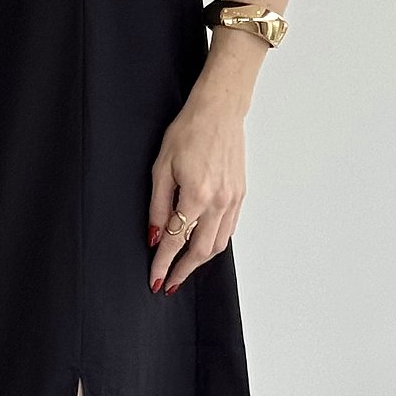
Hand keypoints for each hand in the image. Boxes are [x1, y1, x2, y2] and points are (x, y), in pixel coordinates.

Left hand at [147, 83, 245, 292]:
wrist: (219, 112)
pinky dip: (215, 243)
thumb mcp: (161, 167)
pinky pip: (229, 229)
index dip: (163, 264)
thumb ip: (158, 205)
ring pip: (218, 244)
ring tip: (184, 268)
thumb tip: (155, 236)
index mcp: (196, 196)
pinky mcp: (240, 194)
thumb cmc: (188, 132)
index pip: (176, 241)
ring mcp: (232, 200)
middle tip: (169, 283)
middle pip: (201, 251)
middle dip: (183, 270)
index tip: (156, 279)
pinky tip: (203, 245)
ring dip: (201, 261)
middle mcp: (218, 202)